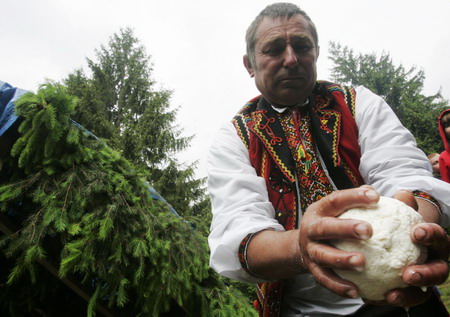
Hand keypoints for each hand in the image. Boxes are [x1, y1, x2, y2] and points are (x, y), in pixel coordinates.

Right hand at [298, 186, 379, 298]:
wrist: (303, 244)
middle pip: (324, 227)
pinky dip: (339, 286)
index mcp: (320, 210)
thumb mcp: (342, 209)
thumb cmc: (333, 222)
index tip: (376, 196)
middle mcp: (311, 229)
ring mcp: (309, 250)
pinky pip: (325, 279)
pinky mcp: (311, 269)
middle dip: (345, 229)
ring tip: (361, 262)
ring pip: (322, 255)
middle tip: (368, 231)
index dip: (354, 197)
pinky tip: (356, 291)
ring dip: (341, 259)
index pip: (335, 200)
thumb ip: (368, 205)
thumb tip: (403, 196)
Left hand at [379, 190, 449, 306]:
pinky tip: (370, 298)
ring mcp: (424, 281)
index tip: (416, 232)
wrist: (399, 241)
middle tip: (408, 274)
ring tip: (391, 295)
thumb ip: (403, 206)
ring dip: (408, 295)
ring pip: (422, 293)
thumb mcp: (401, 214)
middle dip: (426, 274)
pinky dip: (389, 299)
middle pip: (439, 272)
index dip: (431, 235)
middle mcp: (435, 263)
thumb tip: (403, 193)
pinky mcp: (409, 293)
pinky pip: (401, 299)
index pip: (439, 238)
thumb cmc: (400, 224)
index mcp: (436, 243)